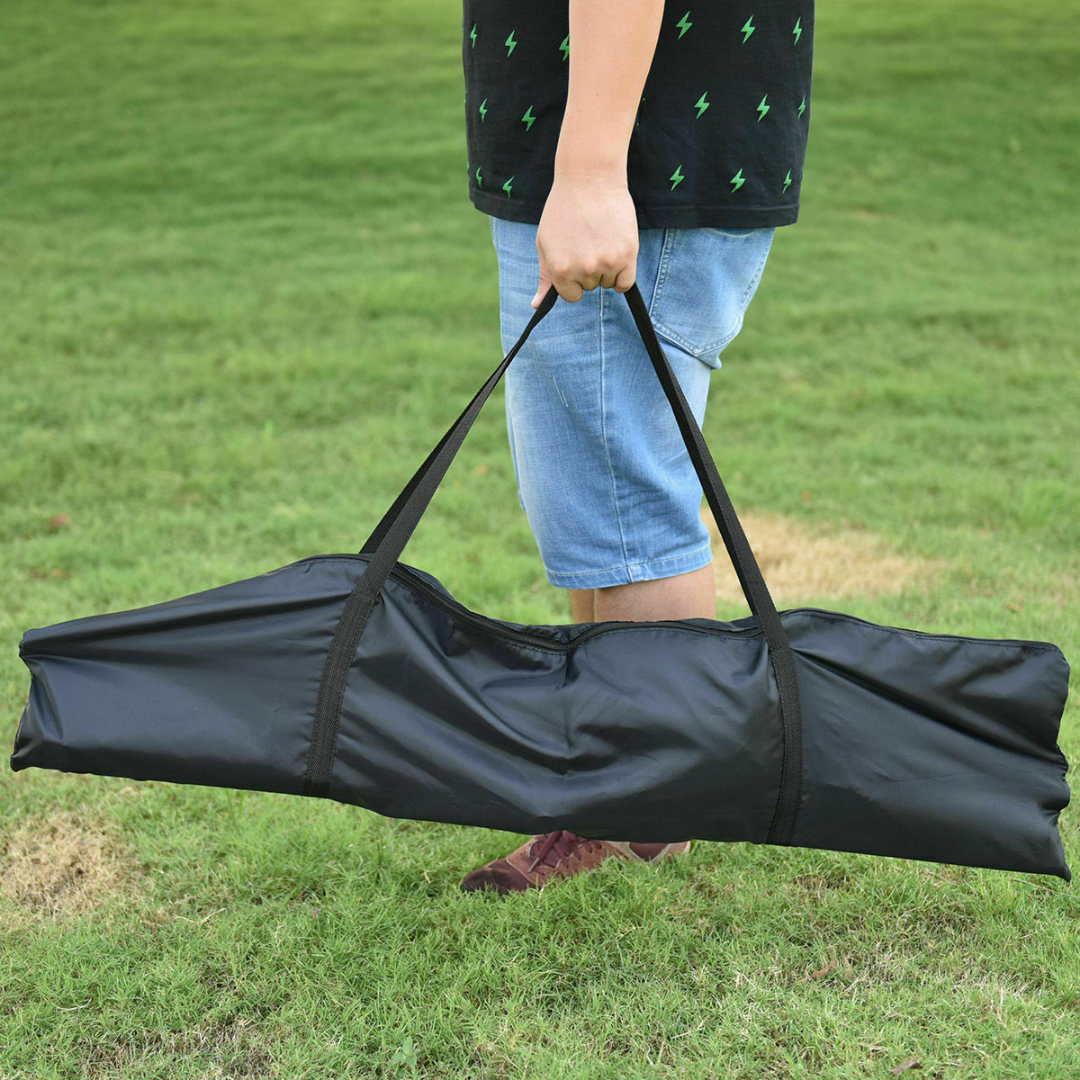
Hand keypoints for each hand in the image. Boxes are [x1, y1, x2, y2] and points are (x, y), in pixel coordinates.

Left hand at [530, 172, 638, 308]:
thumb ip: (545, 277)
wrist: (589, 177)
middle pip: (591, 287)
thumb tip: (536, 305)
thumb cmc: (563, 209)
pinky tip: (617, 253)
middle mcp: (584, 270)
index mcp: (561, 270)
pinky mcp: (627, 254)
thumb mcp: (545, 243)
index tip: (575, 259)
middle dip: (589, 270)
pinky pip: (626, 282)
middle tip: (588, 241)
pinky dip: (623, 274)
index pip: (572, 295)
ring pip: (609, 282)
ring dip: (608, 268)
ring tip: (601, 239)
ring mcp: (607, 262)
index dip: (574, 279)